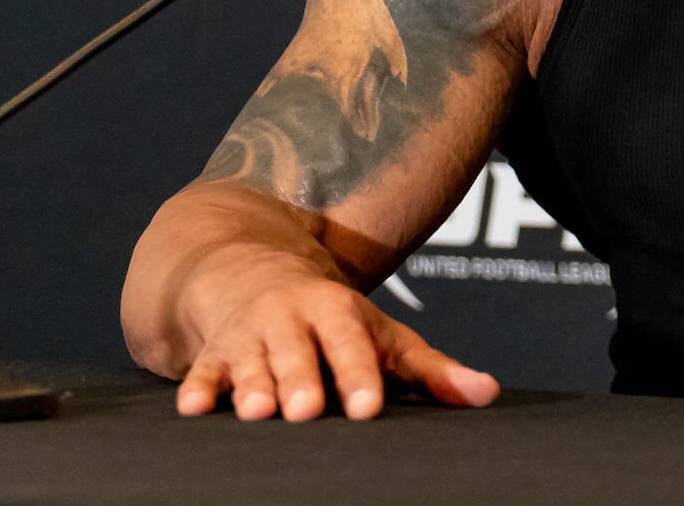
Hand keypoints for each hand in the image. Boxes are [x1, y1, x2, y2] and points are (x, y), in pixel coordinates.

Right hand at [175, 276, 498, 420]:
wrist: (250, 271)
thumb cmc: (331, 319)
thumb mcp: (381, 333)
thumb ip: (431, 369)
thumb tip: (488, 394)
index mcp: (337, 311)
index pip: (352, 343)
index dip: (360, 374)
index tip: (368, 407)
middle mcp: (290, 319)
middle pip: (297, 352)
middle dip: (301, 379)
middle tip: (306, 410)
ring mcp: (248, 334)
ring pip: (249, 362)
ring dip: (251, 385)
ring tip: (256, 412)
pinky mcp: (211, 352)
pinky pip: (203, 369)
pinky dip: (197, 386)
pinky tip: (194, 407)